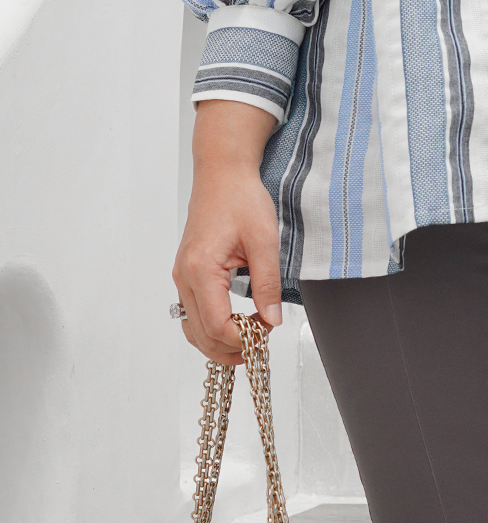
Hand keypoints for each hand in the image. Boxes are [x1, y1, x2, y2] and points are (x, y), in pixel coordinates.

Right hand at [172, 99, 280, 365]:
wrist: (222, 174)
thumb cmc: (242, 199)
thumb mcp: (264, 240)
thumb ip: (267, 284)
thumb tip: (271, 321)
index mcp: (201, 269)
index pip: (217, 325)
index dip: (243, 339)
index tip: (267, 334)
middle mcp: (184, 277)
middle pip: (200, 334)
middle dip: (229, 348)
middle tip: (259, 347)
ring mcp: (181, 276)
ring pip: (191, 328)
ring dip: (217, 343)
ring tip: (248, 342)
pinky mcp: (186, 274)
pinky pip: (191, 313)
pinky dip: (209, 328)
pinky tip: (232, 327)